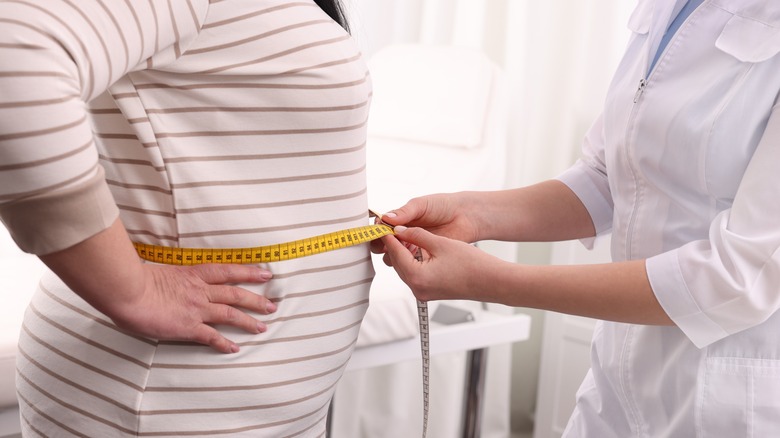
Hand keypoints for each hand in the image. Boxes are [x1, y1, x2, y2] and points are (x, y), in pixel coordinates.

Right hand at [39, 218, 276, 353]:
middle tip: (272, 306)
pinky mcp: (188, 327)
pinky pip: (211, 337)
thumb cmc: (136, 279)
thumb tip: (174, 282)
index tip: (265, 273)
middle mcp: (200, 291)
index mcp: (193, 274)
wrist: (128, 291)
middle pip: (235, 294)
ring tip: (262, 327)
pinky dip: (224, 343)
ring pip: (230, 314)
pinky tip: (234, 348)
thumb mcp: (161, 271)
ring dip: (248, 321)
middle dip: (256, 300)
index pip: (228, 271)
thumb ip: (174, 278)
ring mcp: (196, 309)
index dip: (249, 272)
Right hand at [370, 193, 479, 254]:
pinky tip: (414, 255)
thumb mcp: (422, 205)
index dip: (377, 231)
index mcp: (400, 220)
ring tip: (404, 247)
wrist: (466, 217)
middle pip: (384, 244)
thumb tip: (386, 218)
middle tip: (388, 242)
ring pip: (395, 256)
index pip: (381, 227)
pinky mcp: (423, 258)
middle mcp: (404, 234)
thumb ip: (404, 212)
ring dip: (396, 253)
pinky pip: (410, 264)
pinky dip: (409, 261)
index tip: (378, 232)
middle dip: (383, 244)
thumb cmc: (444, 206)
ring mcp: (413, 247)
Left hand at [381, 225, 498, 301]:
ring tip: (406, 236)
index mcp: (416, 276)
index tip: (384, 226)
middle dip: (395, 246)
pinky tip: (418, 250)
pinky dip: (414, 262)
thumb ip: (416, 235)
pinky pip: (416, 275)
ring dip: (405, 254)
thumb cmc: (471, 264)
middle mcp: (417, 289)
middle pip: (397, 263)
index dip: (389, 237)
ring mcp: (423, 293)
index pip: (395, 253)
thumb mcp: (441, 243)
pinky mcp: (430, 293)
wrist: (492, 281)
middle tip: (393, 229)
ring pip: (406, 269)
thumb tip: (400, 230)